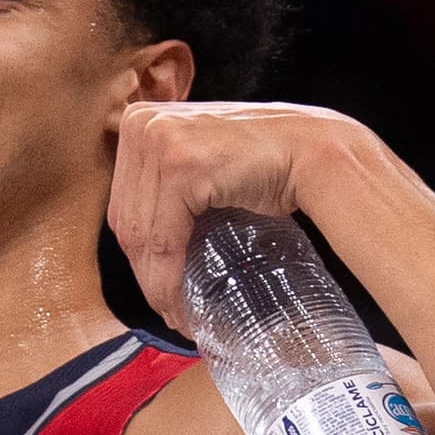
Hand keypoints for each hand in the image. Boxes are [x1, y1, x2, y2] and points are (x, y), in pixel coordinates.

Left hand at [107, 100, 360, 321]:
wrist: (311, 151)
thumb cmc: (262, 162)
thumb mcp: (198, 162)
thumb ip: (163, 183)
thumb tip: (137, 242)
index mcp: (138, 120)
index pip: (123, 205)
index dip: (137, 254)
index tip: (156, 287)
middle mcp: (141, 125)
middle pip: (127, 221)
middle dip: (145, 273)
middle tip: (168, 309)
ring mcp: (158, 142)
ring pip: (142, 236)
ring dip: (156, 286)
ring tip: (177, 314)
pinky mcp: (180, 166)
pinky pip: (163, 240)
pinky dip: (169, 280)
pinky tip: (181, 303)